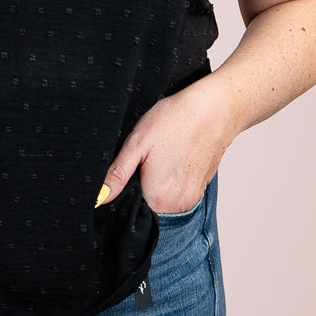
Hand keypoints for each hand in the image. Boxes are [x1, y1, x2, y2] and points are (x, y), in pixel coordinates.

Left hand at [98, 75, 235, 213]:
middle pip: (147, 204)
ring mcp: (192, 199)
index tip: (130, 169)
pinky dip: (171, 180)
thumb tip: (100, 197)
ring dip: (157, 183)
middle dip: (141, 186)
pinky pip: (177, 193)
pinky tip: (173, 157)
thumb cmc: (175, 119)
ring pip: (162, 199)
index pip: (129, 207)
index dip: (124, 189)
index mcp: (158, 197)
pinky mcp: (201, 191)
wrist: (215, 109)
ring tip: (162, 156)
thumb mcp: (137, 142)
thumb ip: (118, 173)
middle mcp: (178, 206)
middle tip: (146, 158)